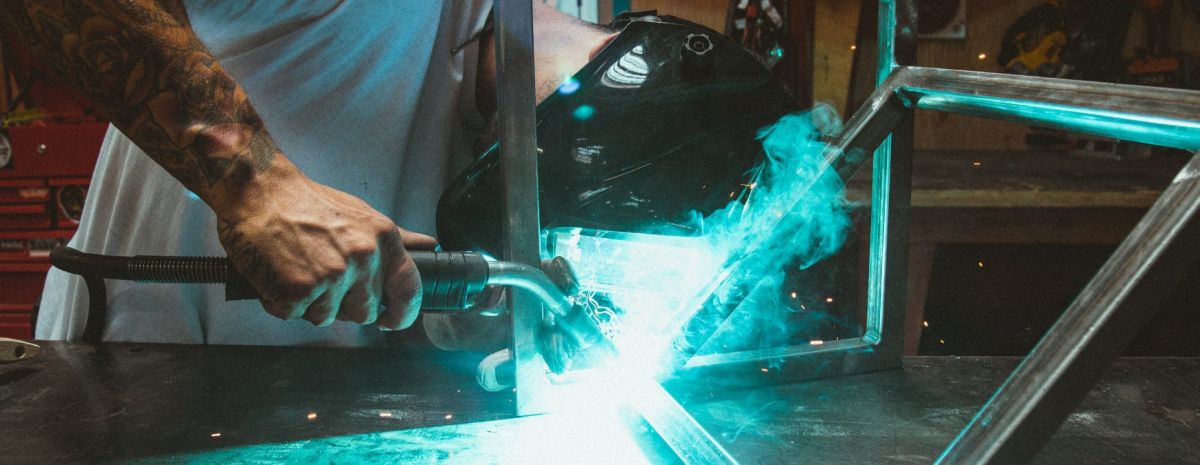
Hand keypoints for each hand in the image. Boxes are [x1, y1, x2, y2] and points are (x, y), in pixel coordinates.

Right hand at [216, 165, 435, 328]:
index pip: (409, 289)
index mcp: (382, 240)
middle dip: (342, 305)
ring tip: (297, 269)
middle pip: (363, 312)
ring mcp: (331, 276)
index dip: (402, 313)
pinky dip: (281, 302)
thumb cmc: (305, 202)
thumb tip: (429, 247)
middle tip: (321, 277)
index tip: (391, 320)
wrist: (258, 191)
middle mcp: (362, 259)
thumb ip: (397, 238)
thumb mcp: (361, 215)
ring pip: (326, 316)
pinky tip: (277, 274)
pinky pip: (294, 314)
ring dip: (309, 304)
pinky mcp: (299, 290)